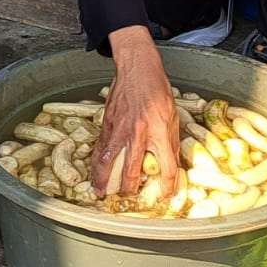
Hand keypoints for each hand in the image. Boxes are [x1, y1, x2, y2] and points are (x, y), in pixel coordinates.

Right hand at [90, 26, 180, 197]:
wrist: (137, 67)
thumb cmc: (157, 89)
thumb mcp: (173, 114)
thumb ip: (171, 140)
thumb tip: (170, 162)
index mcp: (159, 130)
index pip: (166, 166)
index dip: (167, 186)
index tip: (166, 196)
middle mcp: (138, 133)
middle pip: (130, 170)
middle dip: (128, 189)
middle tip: (128, 199)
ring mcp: (119, 129)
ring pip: (107, 161)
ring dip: (103, 181)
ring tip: (100, 194)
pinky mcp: (107, 123)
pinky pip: (100, 148)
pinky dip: (96, 163)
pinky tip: (94, 172)